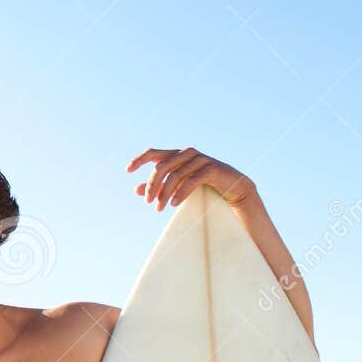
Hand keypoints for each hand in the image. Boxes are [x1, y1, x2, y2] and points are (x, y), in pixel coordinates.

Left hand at [127, 147, 257, 211]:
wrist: (234, 188)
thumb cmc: (204, 186)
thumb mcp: (177, 187)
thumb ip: (159, 187)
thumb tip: (135, 190)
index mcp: (177, 155)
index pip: (154, 152)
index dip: (139, 159)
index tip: (127, 171)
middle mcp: (187, 153)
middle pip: (162, 166)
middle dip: (152, 185)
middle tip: (147, 201)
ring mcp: (201, 159)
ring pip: (175, 175)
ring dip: (165, 194)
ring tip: (159, 208)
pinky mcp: (212, 169)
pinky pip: (192, 180)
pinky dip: (181, 192)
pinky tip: (174, 204)